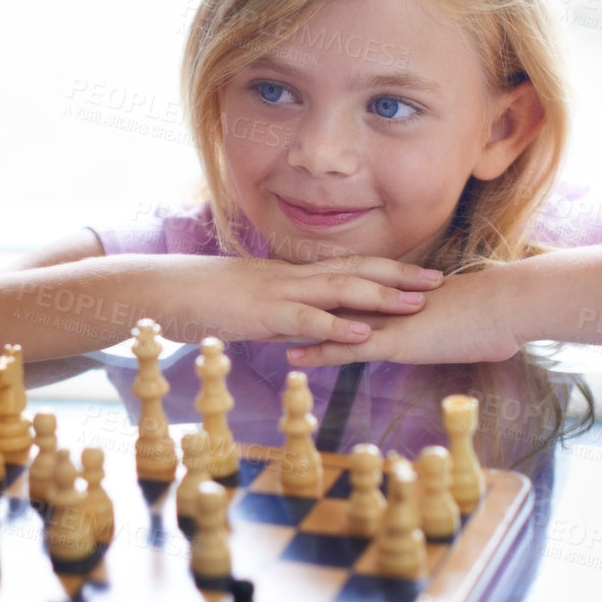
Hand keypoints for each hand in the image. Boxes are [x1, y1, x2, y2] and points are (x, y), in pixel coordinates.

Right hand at [170, 253, 443, 346]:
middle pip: (355, 270)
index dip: (386, 268)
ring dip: (381, 296)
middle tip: (440, 280)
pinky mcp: (263, 314)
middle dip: (399, 275)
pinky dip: (338, 326)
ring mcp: (278, 292)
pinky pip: (306, 319)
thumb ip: (285, 317)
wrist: (162, 290)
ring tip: (416, 303)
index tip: (420, 272)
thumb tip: (312, 332)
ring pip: (338, 289)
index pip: (347, 266)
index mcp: (290, 274)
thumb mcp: (251, 307)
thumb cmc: (201, 300)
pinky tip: (364, 335)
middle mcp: (291, 276)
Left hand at [281, 266, 524, 367]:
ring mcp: (389, 322)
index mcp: (402, 299)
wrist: (510, 305)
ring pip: (332, 324)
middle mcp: (388, 306)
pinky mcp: (395, 341)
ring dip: (299, 329)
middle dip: (300, 307)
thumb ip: (466, 331)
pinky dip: (319, 352)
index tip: (300, 298)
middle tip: (267, 308)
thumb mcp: (476, 325)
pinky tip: (294, 356)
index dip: (326, 297)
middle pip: (333, 303)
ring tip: (265, 332)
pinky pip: (348, 348)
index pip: (355, 295)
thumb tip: (486, 339)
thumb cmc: (501, 316)